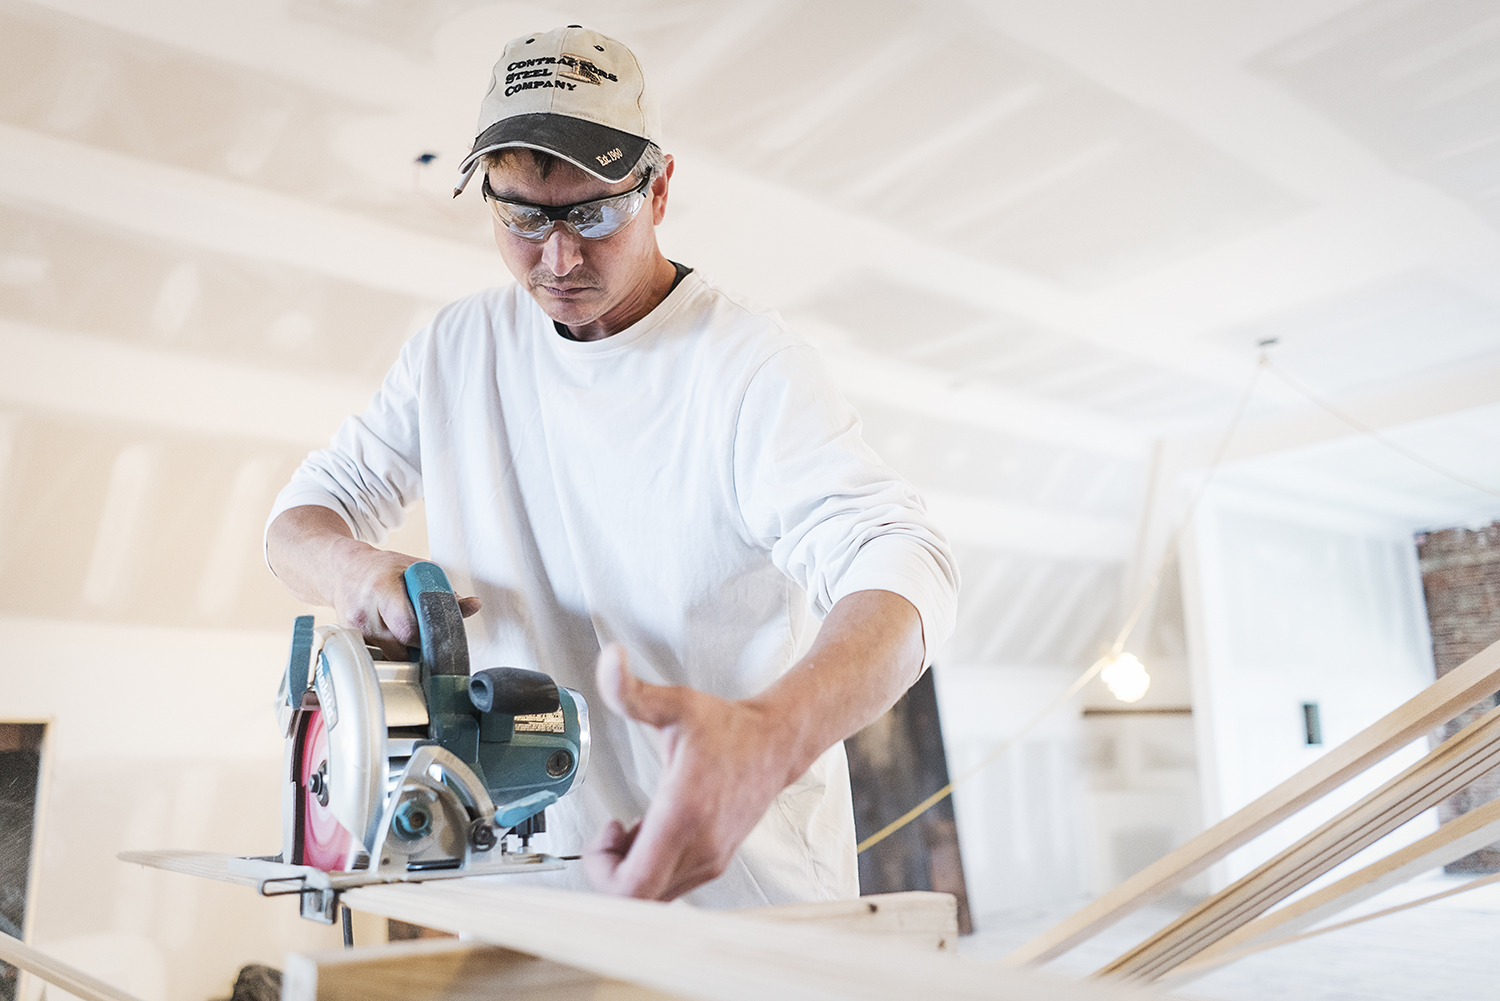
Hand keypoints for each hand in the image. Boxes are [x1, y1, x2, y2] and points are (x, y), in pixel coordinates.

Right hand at [326, 538, 480, 659]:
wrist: (344, 570)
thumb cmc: (382, 568)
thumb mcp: (416, 570)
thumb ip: (444, 591)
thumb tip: (473, 606)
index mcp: (382, 589)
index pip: (407, 627)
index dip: (426, 635)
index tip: (438, 635)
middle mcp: (364, 612)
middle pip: (401, 646)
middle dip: (420, 646)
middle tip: (431, 638)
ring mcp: (354, 629)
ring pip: (390, 655)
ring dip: (407, 651)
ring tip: (413, 635)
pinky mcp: (351, 641)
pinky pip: (379, 656)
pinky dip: (392, 651)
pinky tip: (396, 638)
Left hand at [583, 645, 800, 900]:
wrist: (777, 742)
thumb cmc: (727, 727)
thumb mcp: (675, 703)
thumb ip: (632, 689)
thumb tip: (608, 658)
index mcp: (684, 816)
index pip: (633, 886)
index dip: (602, 870)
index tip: (605, 830)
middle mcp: (700, 848)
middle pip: (638, 901)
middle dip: (610, 872)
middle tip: (610, 834)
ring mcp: (711, 859)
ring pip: (654, 897)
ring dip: (631, 869)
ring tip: (630, 830)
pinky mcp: (716, 861)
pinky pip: (671, 886)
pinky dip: (651, 868)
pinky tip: (649, 832)